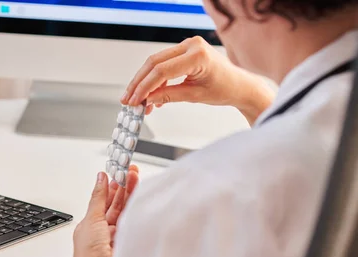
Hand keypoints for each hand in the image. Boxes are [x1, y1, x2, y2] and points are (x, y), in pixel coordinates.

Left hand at [70, 166, 139, 256]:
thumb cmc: (88, 256)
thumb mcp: (91, 219)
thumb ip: (98, 198)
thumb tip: (100, 178)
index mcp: (92, 225)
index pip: (105, 200)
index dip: (113, 185)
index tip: (120, 171)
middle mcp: (106, 231)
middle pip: (118, 204)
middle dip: (125, 188)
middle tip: (132, 172)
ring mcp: (119, 237)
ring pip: (127, 211)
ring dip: (132, 195)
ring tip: (136, 178)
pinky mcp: (130, 243)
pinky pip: (135, 223)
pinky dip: (139, 211)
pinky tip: (142, 199)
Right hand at [121, 36, 273, 124]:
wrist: (238, 85)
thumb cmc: (224, 89)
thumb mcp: (194, 96)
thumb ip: (169, 96)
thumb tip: (147, 100)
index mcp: (197, 54)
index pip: (162, 71)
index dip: (145, 87)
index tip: (135, 100)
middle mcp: (191, 45)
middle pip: (154, 63)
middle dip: (139, 83)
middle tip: (128, 99)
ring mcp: (187, 46)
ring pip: (155, 63)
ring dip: (144, 82)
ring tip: (137, 101)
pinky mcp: (183, 52)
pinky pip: (163, 65)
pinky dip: (154, 81)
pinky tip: (150, 96)